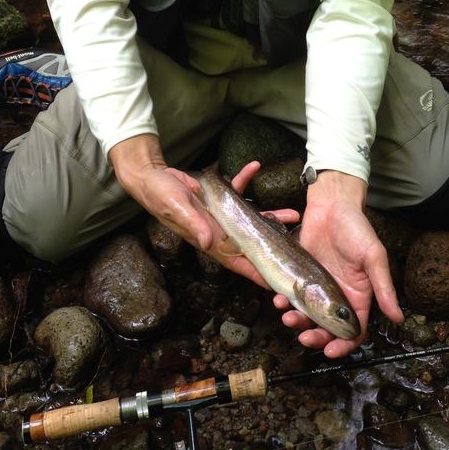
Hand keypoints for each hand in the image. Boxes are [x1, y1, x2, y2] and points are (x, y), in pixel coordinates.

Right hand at [109, 137, 297, 286]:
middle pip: (251, 243)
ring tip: (291, 213)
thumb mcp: (177, 208)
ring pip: (251, 220)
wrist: (152, 178)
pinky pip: (237, 191)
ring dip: (271, 216)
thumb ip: (193, 223)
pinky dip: (245, 180)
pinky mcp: (219, 198)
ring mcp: (220, 215)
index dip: (254, 273)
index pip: (235, 261)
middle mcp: (218, 230)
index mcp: (208, 238)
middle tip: (296, 247)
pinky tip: (254, 166)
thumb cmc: (160, 196)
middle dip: (274, 245)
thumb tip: (208, 241)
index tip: (274, 283)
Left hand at [274, 170, 402, 357]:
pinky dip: (284, 301)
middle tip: (305, 337)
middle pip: (327, 329)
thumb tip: (398, 318)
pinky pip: (291, 296)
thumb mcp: (374, 257)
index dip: (344, 345)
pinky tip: (279, 299)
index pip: (353, 331)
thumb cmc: (357, 228)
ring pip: (307, 316)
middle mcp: (337, 296)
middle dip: (316, 337)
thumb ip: (384, 288)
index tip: (331, 351)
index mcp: (358, 296)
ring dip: (297, 322)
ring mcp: (317, 287)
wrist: (331, 204)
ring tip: (288, 317)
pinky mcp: (300, 275)